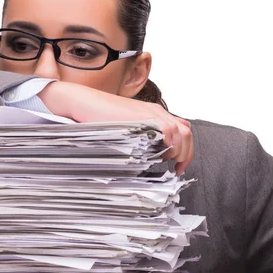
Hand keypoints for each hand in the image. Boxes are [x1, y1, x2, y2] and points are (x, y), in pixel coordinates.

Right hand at [39, 81, 192, 174]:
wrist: (86, 103)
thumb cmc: (101, 117)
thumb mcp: (126, 127)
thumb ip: (139, 136)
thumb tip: (148, 156)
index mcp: (154, 113)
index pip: (182, 129)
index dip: (185, 148)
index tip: (178, 165)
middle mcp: (156, 111)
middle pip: (186, 132)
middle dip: (186, 153)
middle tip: (177, 169)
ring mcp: (151, 113)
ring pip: (181, 132)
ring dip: (179, 151)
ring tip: (169, 163)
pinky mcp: (144, 117)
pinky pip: (167, 130)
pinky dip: (170, 143)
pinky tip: (162, 154)